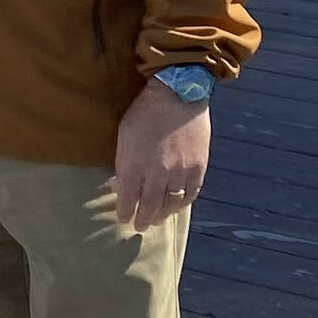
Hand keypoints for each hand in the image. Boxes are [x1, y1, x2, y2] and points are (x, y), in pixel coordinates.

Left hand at [111, 78, 209, 230]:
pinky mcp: (197, 168)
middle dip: (142, 220)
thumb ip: (123, 162)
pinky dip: (182, 203)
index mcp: (135, 164)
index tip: (122, 217)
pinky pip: (190, 195)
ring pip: (170, 205)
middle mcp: (157, 173)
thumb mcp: (124, 133)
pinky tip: (176, 205)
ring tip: (157, 219)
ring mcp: (179, 172)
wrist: (178, 91)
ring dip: (162, 215)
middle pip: (149, 208)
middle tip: (139, 226)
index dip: (124, 212)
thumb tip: (120, 185)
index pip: (127, 199)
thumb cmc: (145, 111)